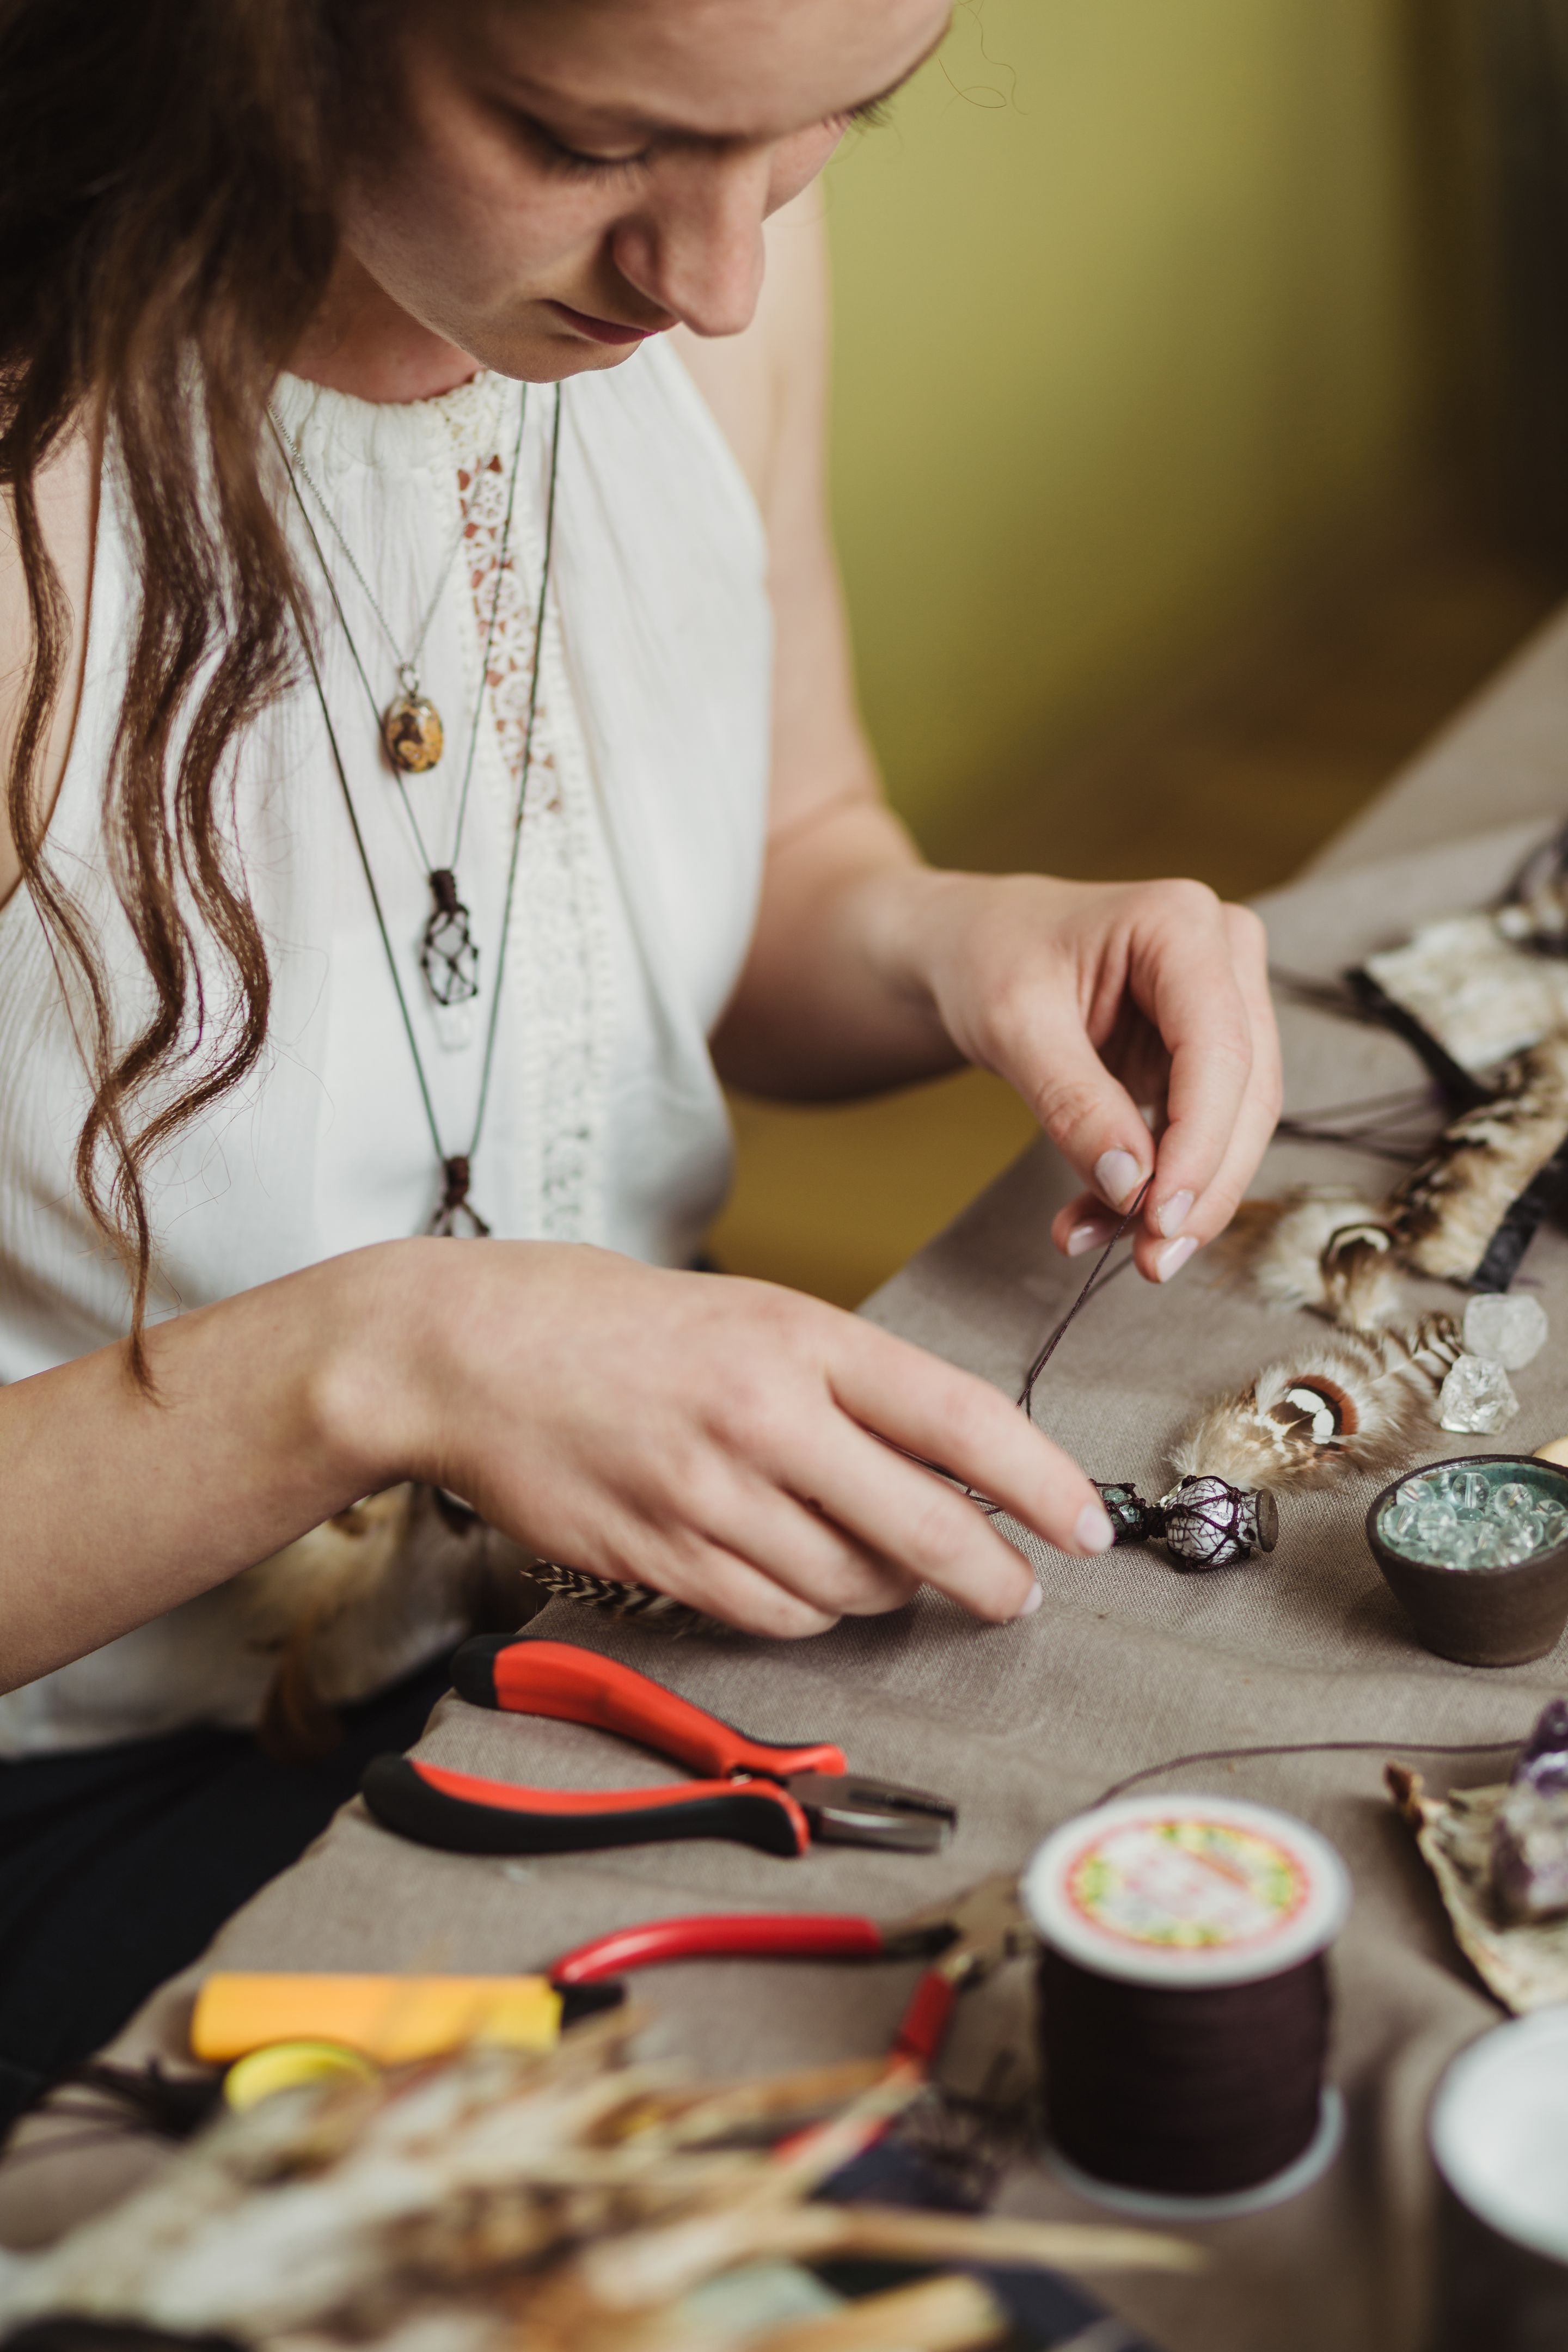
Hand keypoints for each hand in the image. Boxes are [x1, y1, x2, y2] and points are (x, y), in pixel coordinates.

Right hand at [366, 1240, 1115, 1638]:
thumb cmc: (619, 1324)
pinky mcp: (659, 1555)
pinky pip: (777, 1615)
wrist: (471, 1350)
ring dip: (891, 1591)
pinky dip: (812, 1611)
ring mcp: (707, 1495)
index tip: (1086, 1527)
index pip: (960, 1420)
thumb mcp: (753, 1314)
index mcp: (799, 1337)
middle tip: (1017, 1594)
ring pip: (852, 1585)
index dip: (1042, 1485)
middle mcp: (762, 1416)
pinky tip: (808, 1581)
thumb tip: (953, 1470)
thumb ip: (850, 1387)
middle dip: (991, 1577)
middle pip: (923, 1528)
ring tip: (888, 1567)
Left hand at [901, 870, 1280, 1280]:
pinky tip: (1100, 1222)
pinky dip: (1151, 1185)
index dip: (1201, 1143)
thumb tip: (1132, 1187)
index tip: (1161, 1219)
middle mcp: (1222, 955)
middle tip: (1153, 1261)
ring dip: (1177, 1198)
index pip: (1219, 1049)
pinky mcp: (1201, 1054)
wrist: (969, 947)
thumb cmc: (986, 957)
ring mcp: (1221, 1004)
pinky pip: (1197, 1133)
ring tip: (1107, 1246)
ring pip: (1233, 1124)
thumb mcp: (1011, 1023)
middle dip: (1201, 1187)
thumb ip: (1073, 1102)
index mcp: (1181, 923)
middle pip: (1244, 1093)